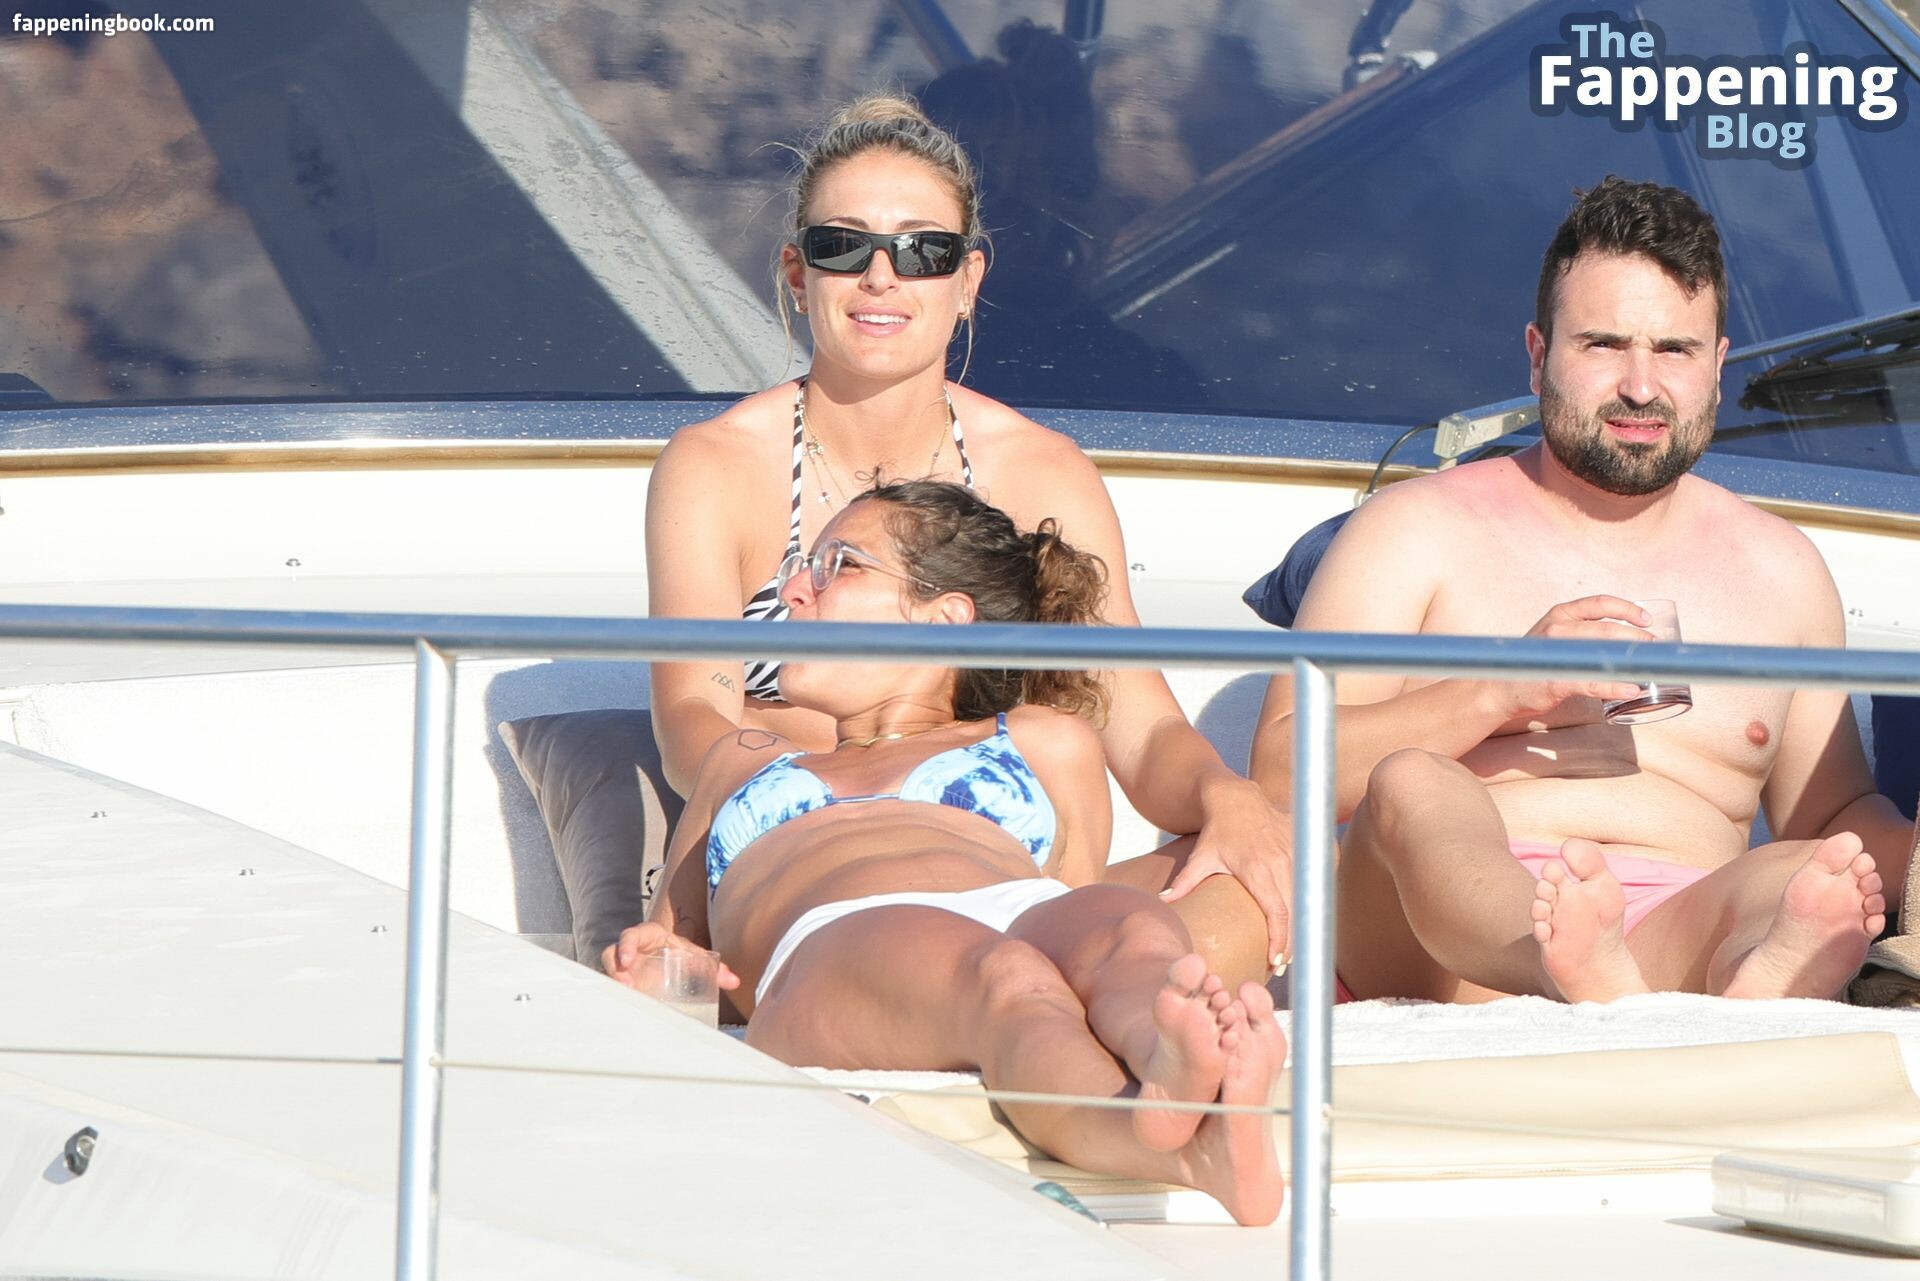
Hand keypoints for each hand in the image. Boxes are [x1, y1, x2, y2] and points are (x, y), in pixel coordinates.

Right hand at [601, 922, 741, 991]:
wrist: (675, 965)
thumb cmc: (681, 956)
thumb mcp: (694, 958)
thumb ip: (712, 967)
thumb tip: (734, 981)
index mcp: (647, 936)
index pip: (632, 935)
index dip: (627, 945)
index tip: (628, 960)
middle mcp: (631, 951)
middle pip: (612, 955)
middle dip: (616, 969)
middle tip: (627, 986)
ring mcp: (624, 969)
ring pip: (610, 974)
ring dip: (616, 985)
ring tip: (628, 999)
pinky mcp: (623, 984)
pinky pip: (614, 990)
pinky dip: (619, 999)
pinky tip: (626, 1010)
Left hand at [1160, 779, 1294, 969]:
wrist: (1238, 797)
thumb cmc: (1218, 831)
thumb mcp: (1201, 857)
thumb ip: (1186, 882)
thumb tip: (1163, 902)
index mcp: (1258, 870)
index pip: (1277, 913)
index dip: (1280, 940)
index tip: (1275, 961)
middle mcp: (1282, 862)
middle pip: (1297, 911)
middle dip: (1293, 942)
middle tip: (1282, 965)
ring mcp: (1297, 852)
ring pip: (1308, 897)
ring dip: (1303, 923)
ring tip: (1293, 949)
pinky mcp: (1305, 845)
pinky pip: (1316, 877)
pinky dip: (1312, 899)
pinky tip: (1305, 918)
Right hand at [1502, 595, 1655, 718]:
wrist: (1500, 687)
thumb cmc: (1534, 662)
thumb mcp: (1554, 635)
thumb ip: (1582, 632)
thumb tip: (1624, 638)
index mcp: (1560, 614)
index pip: (1600, 603)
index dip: (1628, 609)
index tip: (1647, 620)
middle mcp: (1557, 628)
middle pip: (1607, 629)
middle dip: (1637, 639)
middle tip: (1654, 649)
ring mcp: (1555, 653)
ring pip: (1603, 653)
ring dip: (1630, 661)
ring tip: (1649, 668)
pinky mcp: (1556, 679)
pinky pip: (1592, 681)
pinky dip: (1615, 686)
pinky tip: (1631, 689)